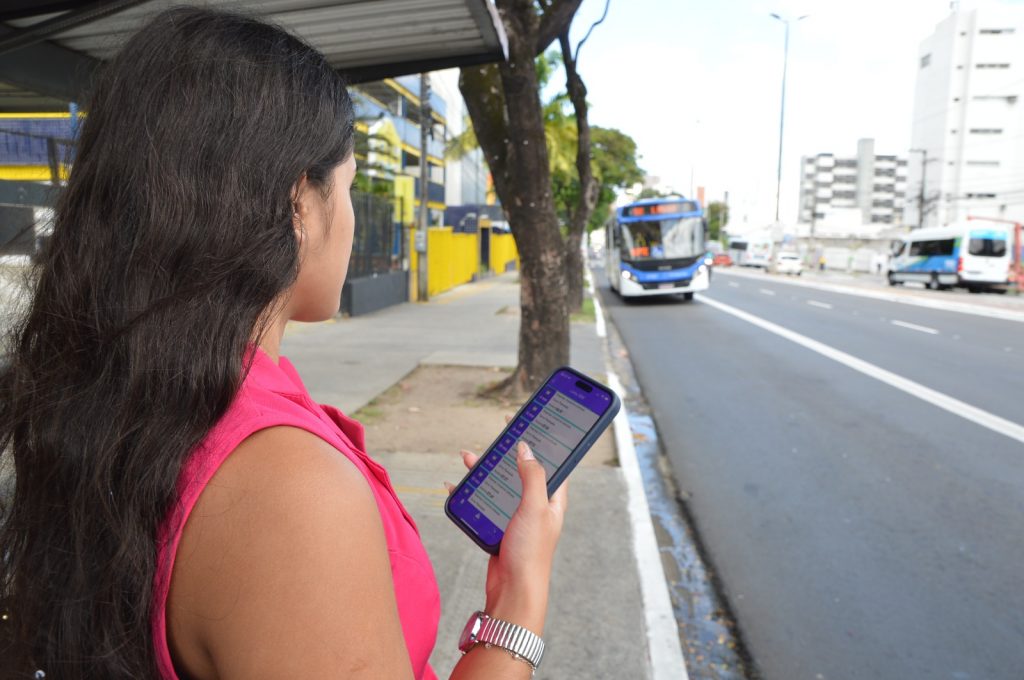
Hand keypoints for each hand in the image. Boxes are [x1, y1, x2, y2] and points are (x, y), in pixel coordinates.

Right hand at [447, 440, 567, 636]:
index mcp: (553, 498)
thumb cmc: (531, 553)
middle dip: (506, 452)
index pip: (550, 461)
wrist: (513, 591)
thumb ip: (532, 476)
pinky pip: (484, 503)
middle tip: (496, 435)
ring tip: (468, 456)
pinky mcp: (499, 527)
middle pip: (520, 469)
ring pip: (499, 484)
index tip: (528, 423)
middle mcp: (536, 505)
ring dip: (484, 470)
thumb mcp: (534, 508)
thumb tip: (526, 448)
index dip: (541, 441)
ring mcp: (517, 516)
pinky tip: (456, 485)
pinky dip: (470, 492)